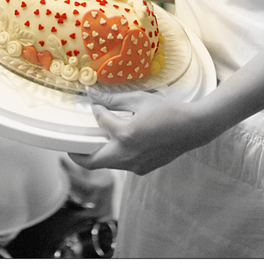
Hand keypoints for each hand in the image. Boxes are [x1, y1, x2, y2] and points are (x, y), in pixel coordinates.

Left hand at [69, 87, 207, 174]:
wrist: (193, 128)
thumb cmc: (168, 111)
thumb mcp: (139, 100)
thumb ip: (114, 99)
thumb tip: (93, 94)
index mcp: (126, 135)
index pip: (101, 122)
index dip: (96, 110)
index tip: (95, 104)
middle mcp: (128, 155)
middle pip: (93, 162)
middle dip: (79, 155)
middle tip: (71, 146)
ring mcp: (136, 165)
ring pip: (108, 164)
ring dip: (99, 154)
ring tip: (95, 140)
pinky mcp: (143, 169)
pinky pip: (122, 165)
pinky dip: (115, 155)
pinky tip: (120, 142)